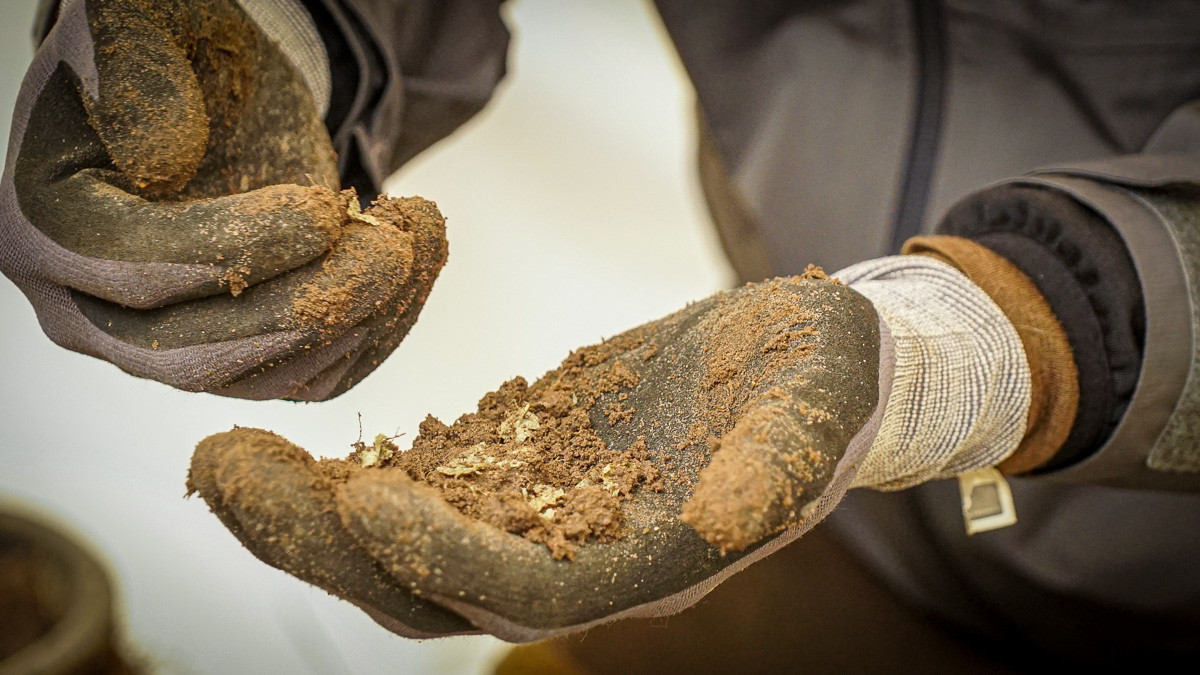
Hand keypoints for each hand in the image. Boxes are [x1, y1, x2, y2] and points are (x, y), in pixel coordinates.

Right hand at [0, 0, 445, 399]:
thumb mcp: (144, 27)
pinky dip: (379, 329)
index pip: (137, 273)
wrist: (212, 96)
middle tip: (393, 249)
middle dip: (311, 306)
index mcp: (48, 231)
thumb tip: (157, 161)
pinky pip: (317, 373)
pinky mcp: (247, 359)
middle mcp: (95, 313)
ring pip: (270, 376)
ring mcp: (173, 349)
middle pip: (200, 354)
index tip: (325, 210)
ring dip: (361, 320)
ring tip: (419, 238)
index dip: (238, 250)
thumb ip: (137, 76)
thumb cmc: (170, 55)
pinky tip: (421, 261)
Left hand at [188, 274, 885, 639]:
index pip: (528, 590)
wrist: (798, 357)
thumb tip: (726, 523)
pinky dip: (343, 477)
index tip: (365, 499)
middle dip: (325, 546)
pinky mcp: (514, 463)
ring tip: (220, 462)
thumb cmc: (819, 381)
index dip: (447, 558)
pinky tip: (282, 445)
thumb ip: (775, 469)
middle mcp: (580, 560)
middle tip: (225, 480)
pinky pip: (414, 488)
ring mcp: (537, 515)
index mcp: (651, 565)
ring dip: (308, 513)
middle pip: (430, 586)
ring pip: (400, 545)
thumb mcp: (815, 410)